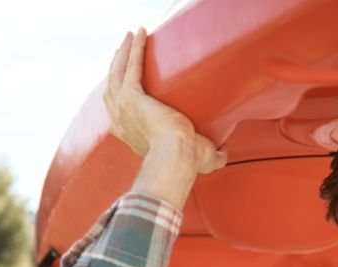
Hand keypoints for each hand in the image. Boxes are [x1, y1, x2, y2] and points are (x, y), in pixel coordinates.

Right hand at [103, 29, 225, 177]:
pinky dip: (134, 48)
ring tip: (130, 37)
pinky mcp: (131, 96)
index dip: (121, 94)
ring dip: (122, 53)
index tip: (128, 82)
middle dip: (117, 68)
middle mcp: (121, 121)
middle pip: (112, 87)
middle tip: (123, 52)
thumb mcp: (200, 159)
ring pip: (116, 73)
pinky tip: (139, 33)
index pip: (120, 110)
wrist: (177, 157)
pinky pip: (130, 66)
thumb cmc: (188, 162)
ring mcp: (122, 108)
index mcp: (131, 135)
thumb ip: (213, 155)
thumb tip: (225, 151)